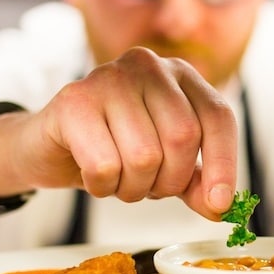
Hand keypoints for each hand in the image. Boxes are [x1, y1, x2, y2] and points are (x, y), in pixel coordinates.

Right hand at [9, 47, 237, 217]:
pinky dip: (102, 186)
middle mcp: (147, 65)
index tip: (219, 204)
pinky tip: (93, 175)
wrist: (48, 146)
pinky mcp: (74, 100)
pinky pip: (104, 165)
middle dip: (169, 182)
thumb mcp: (166, 166)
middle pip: (183, 138)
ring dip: (133, 188)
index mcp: (179, 74)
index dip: (224, 165)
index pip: (217, 116)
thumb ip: (197, 182)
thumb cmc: (114, 150)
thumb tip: (222, 208)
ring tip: (118, 179)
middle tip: (148, 188)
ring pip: (144, 157)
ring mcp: (109, 77)